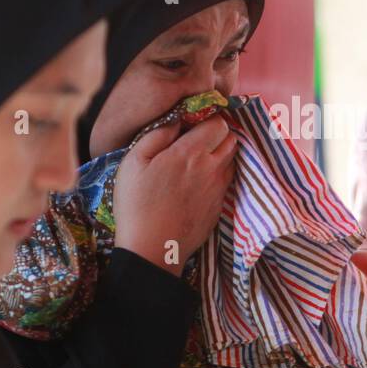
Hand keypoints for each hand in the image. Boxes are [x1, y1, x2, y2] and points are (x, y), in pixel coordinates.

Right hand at [112, 116, 236, 274]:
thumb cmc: (137, 204)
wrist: (153, 249)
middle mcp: (213, 168)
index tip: (191, 123)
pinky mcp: (220, 206)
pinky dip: (220, 173)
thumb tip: (176, 120)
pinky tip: (200, 180)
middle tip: (196, 138)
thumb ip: (157, 134)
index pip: (218, 123)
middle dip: (217, 133)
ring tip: (198, 158)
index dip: (206, 118)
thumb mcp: (134, 162)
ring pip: (232, 158)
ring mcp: (220, 188)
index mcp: (192, 153)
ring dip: (221, 152)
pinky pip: (228, 179)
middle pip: (230, 138)